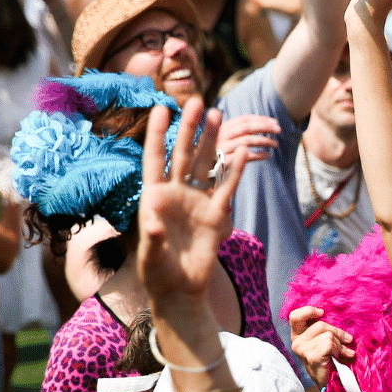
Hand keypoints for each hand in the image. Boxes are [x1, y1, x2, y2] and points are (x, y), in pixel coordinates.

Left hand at [137, 98, 246, 301]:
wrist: (182, 289)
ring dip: (212, 140)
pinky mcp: (217, 214)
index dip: (157, 133)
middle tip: (197, 102)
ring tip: (218, 114)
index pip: (155, 158)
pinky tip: (241, 152)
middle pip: (183, 154)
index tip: (161, 107)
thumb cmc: (158, 273)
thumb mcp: (150, 257)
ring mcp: (198, 201)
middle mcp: (176, 193)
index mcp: (154, 197)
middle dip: (189, 128)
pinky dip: (234, 170)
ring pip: (206, 164)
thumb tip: (150, 222)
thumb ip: (151, 239)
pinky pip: (227, 187)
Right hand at [215, 113, 279, 162]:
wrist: (199, 174)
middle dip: (265, 126)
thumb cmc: (215, 155)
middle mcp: (220, 136)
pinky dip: (259, 155)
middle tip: (279, 129)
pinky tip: (267, 155)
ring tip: (276, 144)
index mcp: (221, 128)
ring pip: (248, 140)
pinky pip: (246, 157)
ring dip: (265, 140)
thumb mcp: (221, 139)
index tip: (274, 122)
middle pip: (246, 127)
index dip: (261, 119)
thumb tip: (261, 123)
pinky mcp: (225, 162)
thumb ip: (235, 132)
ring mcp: (222, 149)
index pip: (244, 119)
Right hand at [290, 307, 355, 388]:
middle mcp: (297, 342)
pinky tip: (340, 358)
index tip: (322, 312)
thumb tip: (339, 316)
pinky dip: (339, 350)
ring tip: (342, 354)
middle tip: (347, 341)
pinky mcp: (311, 356)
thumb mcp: (325, 340)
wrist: (331, 384)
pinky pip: (330, 343)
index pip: (295, 316)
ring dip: (340, 345)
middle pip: (320, 324)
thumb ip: (325, 329)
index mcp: (298, 335)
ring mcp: (302, 349)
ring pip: (328, 335)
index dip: (308, 311)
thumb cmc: (330, 360)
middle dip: (337, 333)